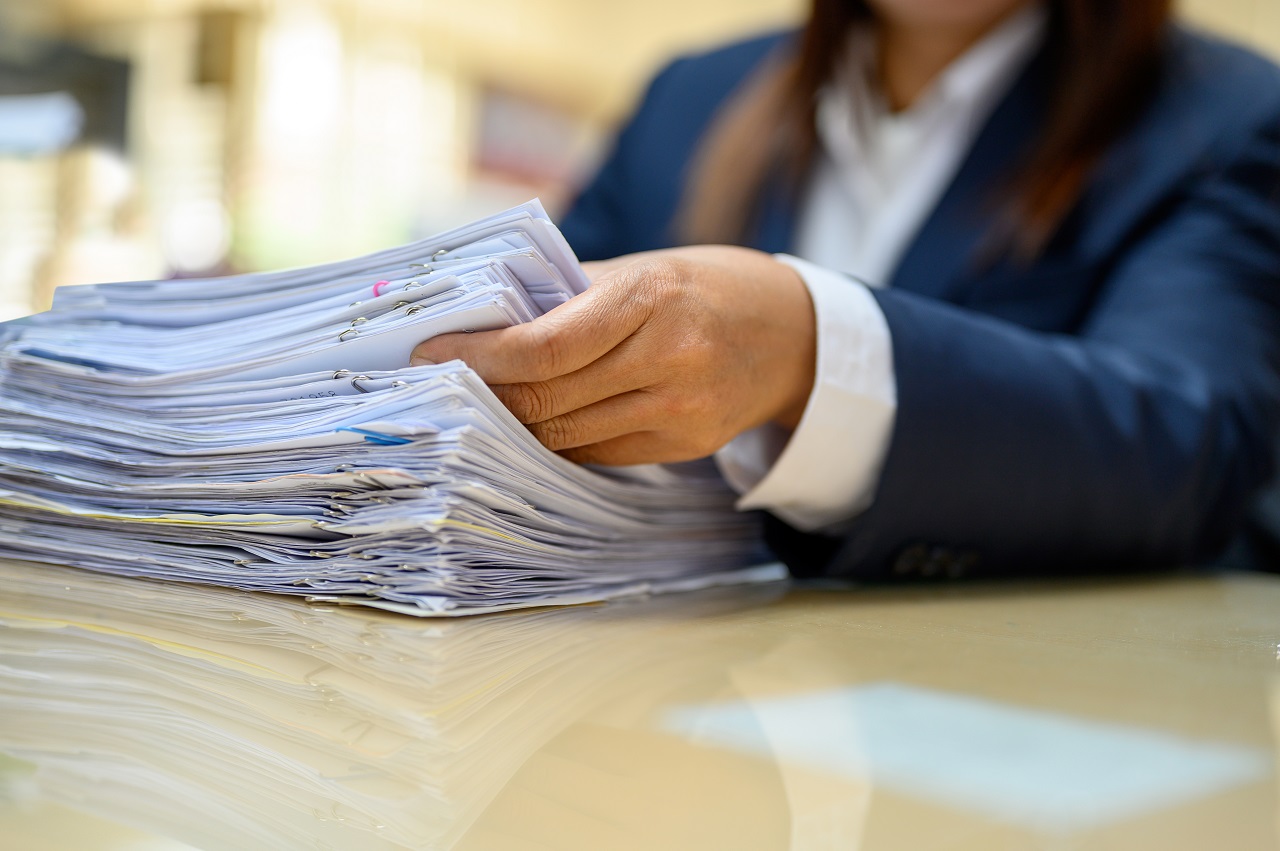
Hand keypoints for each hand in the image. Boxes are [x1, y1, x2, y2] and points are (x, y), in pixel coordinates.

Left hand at [410, 245, 815, 464]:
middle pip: (545, 396)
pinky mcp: (686, 445)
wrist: (793, 333)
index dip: (477, 357)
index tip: (430, 355)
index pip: (542, 346)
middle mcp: (669, 359)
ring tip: (475, 403)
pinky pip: (597, 453)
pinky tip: (533, 420)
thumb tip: (483, 317)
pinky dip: (556, 439)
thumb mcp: (642, 267)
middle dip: (483, 393)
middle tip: (440, 383)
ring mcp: (681, 410)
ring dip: (512, 422)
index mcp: (650, 299)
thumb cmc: (704, 286)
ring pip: (565, 434)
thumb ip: (567, 292)